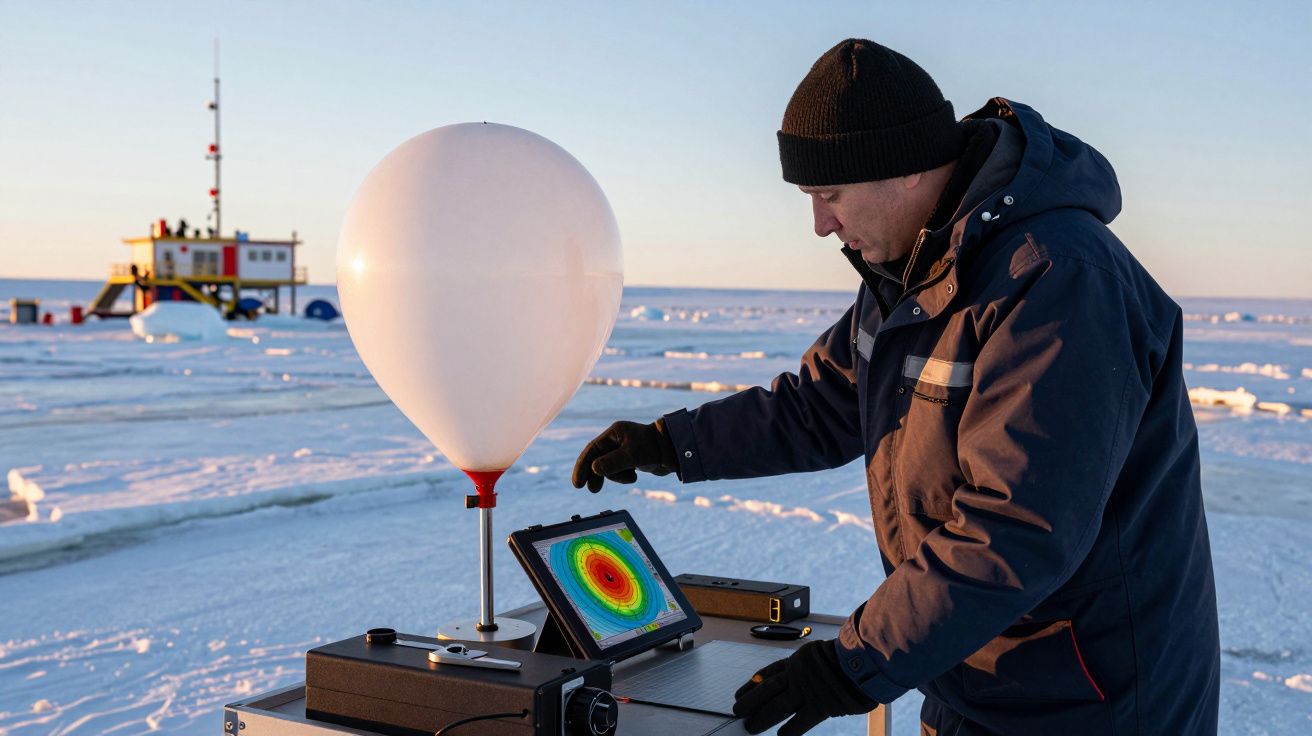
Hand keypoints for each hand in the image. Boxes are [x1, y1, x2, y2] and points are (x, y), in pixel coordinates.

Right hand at [571, 420, 677, 492]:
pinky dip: (624, 476)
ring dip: (616, 476)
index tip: (578, 483)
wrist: (675, 451)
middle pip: (597, 459)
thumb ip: (612, 463)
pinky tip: (635, 476)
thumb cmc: (655, 449)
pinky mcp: (631, 459)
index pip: (592, 450)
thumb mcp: (632, 456)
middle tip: (591, 490)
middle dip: (595, 475)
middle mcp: (617, 439)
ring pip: (609, 467)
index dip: (582, 466)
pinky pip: (619, 471)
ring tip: (630, 478)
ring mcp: (624, 449)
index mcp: (615, 432)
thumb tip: (595, 470)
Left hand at [733, 639, 876, 735]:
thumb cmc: (847, 657)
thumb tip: (799, 675)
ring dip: (762, 717)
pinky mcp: (820, 706)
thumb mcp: (820, 654)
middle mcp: (797, 676)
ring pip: (778, 706)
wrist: (864, 659)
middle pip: (767, 690)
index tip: (740, 692)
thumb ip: (808, 666)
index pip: (768, 673)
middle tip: (737, 710)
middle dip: (751, 701)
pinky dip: (790, 731)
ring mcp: (807, 691)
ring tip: (750, 726)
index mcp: (797, 661)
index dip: (752, 684)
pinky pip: (800, 722)